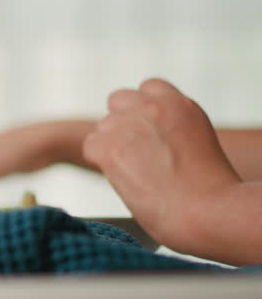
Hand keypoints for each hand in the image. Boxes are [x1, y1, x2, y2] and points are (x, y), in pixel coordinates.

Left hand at [82, 78, 239, 257]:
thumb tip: (142, 133)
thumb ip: (170, 127)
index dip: (143, 110)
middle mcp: (153, 107)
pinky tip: (126, 179)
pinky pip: (91, 146)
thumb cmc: (208, 191)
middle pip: (118, 99)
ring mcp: (129, 124)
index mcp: (180, 104)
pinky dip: (102, 163)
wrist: (208, 211)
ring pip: (102, 126)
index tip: (150, 133)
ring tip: (140, 174)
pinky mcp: (110, 147)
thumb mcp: (197, 140)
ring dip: (112, 146)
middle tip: (135, 152)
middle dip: (121, 121)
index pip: (148, 87)